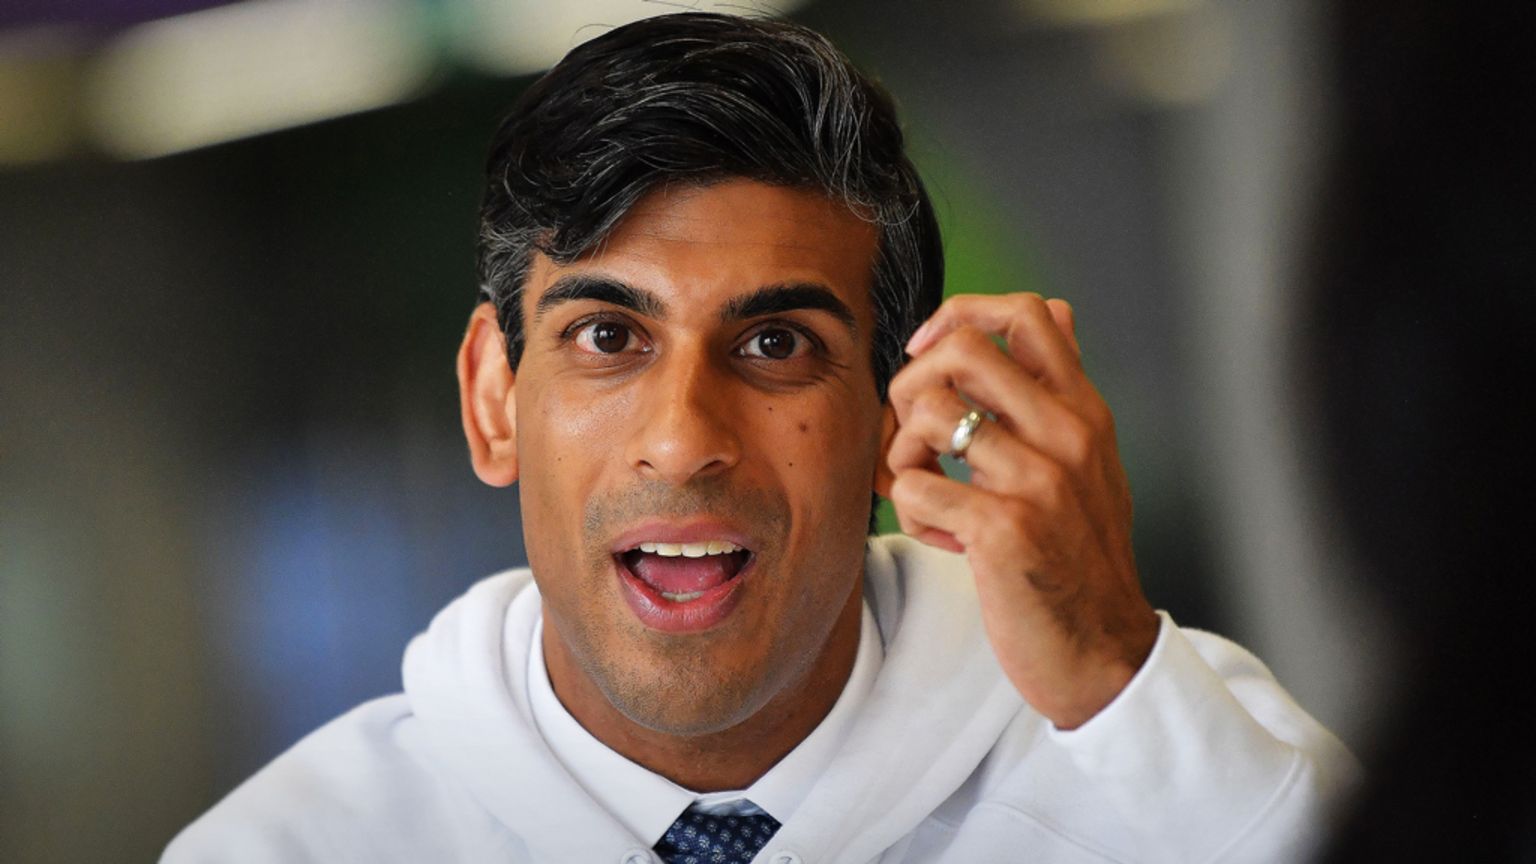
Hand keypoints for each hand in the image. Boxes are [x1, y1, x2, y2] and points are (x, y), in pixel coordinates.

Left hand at [885, 293, 1158, 729]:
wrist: (1105, 654)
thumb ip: (1064, 390)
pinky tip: (943, 540)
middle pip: (962, 349)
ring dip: (902, 455)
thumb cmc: (1082, 558)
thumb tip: (1056, 310)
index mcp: (1085, 413)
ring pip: (926, 414)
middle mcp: (1067, 435)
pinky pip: (912, 489)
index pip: (1028, 313)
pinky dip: (910, 515)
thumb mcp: (1093, 461)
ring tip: (927, 493)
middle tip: (914, 435)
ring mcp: (1037, 481)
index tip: (929, 351)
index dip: (960, 315)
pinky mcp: (1002, 529)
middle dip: (911, 383)